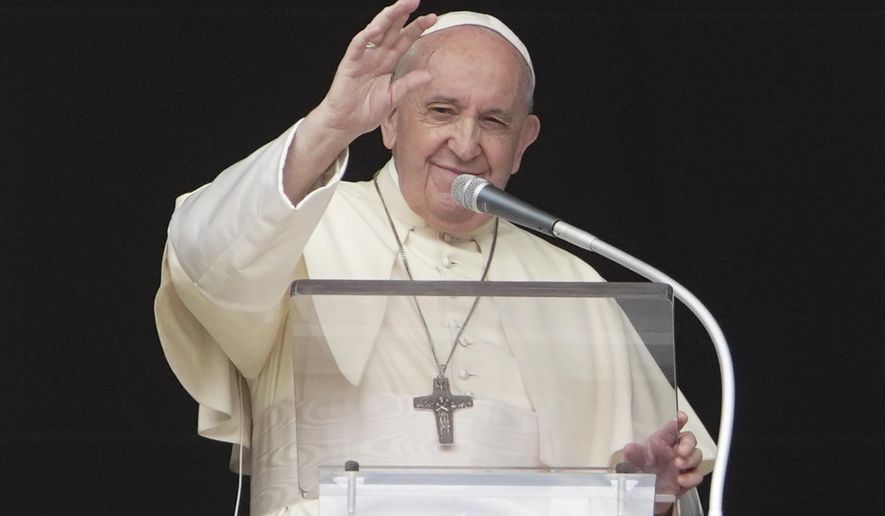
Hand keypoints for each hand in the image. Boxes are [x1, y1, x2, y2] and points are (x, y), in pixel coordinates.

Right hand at [315, 0, 436, 138]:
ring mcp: (363, 57)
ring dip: (387, 18)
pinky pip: (358, 45)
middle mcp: (377, 55)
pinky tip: (376, 28)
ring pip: (376, 31)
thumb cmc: (366, 110)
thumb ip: (408, 84)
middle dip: (403, 14)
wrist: (346, 123)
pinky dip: (366, 36)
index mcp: (388, 62)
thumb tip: (429, 75)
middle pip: (392, 29)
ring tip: (399, 6)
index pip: (405, 39)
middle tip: (415, 0)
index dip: (417, 28)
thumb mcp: (393, 98)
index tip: (433, 18)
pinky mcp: (350, 63)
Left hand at [622, 411, 703, 514]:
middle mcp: (673, 451)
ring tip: (678, 465)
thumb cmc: (639, 474)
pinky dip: (691, 477)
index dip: (679, 420)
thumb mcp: (633, 463)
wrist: (644, 497)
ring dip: (690, 459)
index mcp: (660, 442)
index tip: (682, 418)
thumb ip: (633, 455)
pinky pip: (697, 475)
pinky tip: (681, 480)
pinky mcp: (687, 480)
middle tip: (681, 451)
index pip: (672, 427)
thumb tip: (629, 448)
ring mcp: (682, 465)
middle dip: (688, 444)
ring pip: (696, 456)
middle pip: (689, 439)